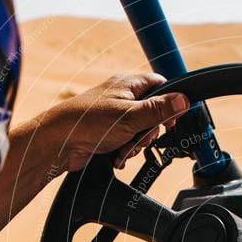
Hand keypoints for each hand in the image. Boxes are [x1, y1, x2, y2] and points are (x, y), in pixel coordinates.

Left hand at [42, 73, 188, 171]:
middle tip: (141, 138)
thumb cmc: (87, 122)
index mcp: (128, 85)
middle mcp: (121, 98)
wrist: (57, 143)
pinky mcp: (107, 134)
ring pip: (140, 131)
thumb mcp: (130, 116)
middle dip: (150, 131)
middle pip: (153, 113)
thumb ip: (159, 109)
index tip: (171, 119)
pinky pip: (127, 143)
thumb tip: (183, 100)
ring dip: (137, 145)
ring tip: (124, 149)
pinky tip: (117, 156)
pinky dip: (125, 151)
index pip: (160, 85)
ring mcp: (114, 116)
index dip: (170, 102)